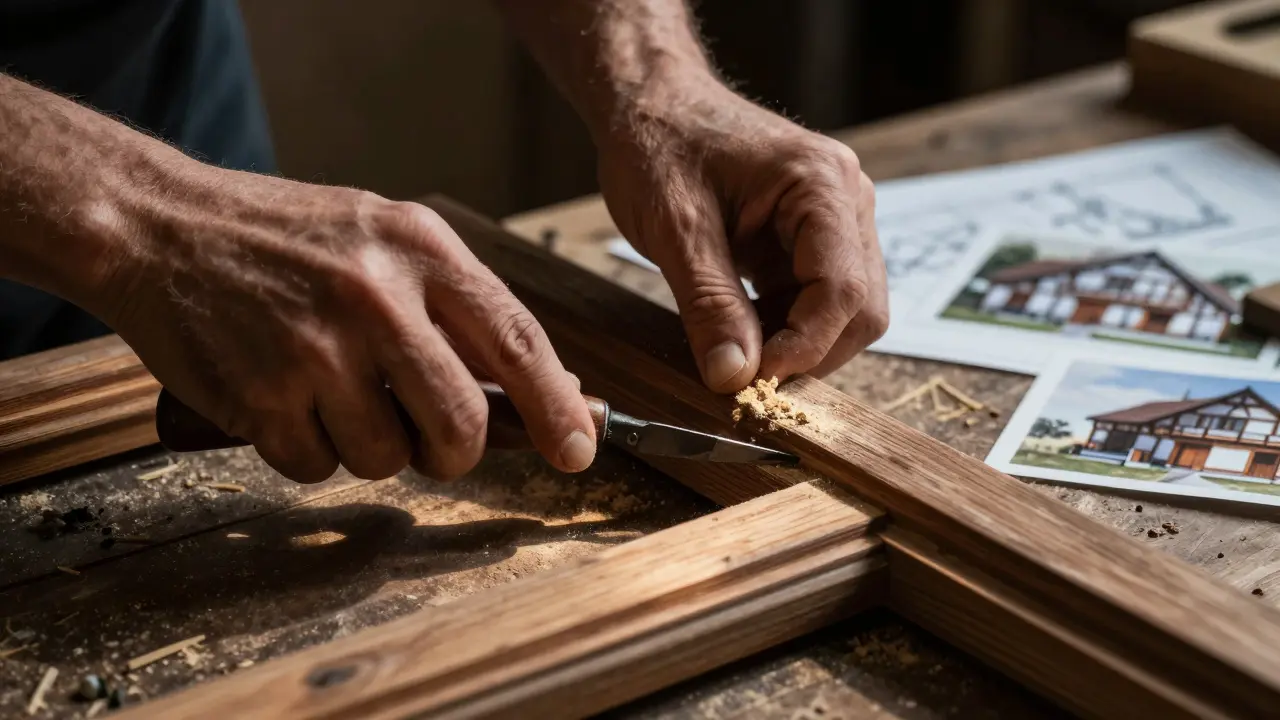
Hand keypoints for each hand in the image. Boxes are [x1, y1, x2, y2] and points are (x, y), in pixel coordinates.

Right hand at [94, 165, 596, 482]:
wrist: (160, 225)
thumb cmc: (287, 238)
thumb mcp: (386, 238)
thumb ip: (459, 307)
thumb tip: (544, 389)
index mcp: (420, 249)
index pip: (517, 341)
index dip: (557, 406)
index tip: (580, 448)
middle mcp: (376, 296)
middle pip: (460, 424)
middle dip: (453, 451)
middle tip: (431, 439)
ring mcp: (316, 348)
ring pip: (387, 458)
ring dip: (369, 446)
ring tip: (334, 391)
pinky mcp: (261, 396)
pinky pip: (316, 468)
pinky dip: (308, 449)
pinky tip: (286, 398)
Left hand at [596, 73, 887, 391]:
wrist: (650, 103)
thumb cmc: (659, 144)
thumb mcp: (674, 228)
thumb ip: (709, 304)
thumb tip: (734, 378)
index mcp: (821, 184)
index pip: (843, 290)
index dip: (803, 346)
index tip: (753, 379)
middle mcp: (845, 199)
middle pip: (860, 308)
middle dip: (808, 351)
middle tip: (744, 375)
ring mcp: (835, 219)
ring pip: (845, 311)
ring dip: (796, 343)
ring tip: (735, 347)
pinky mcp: (812, 238)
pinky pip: (816, 300)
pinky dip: (784, 327)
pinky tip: (740, 329)